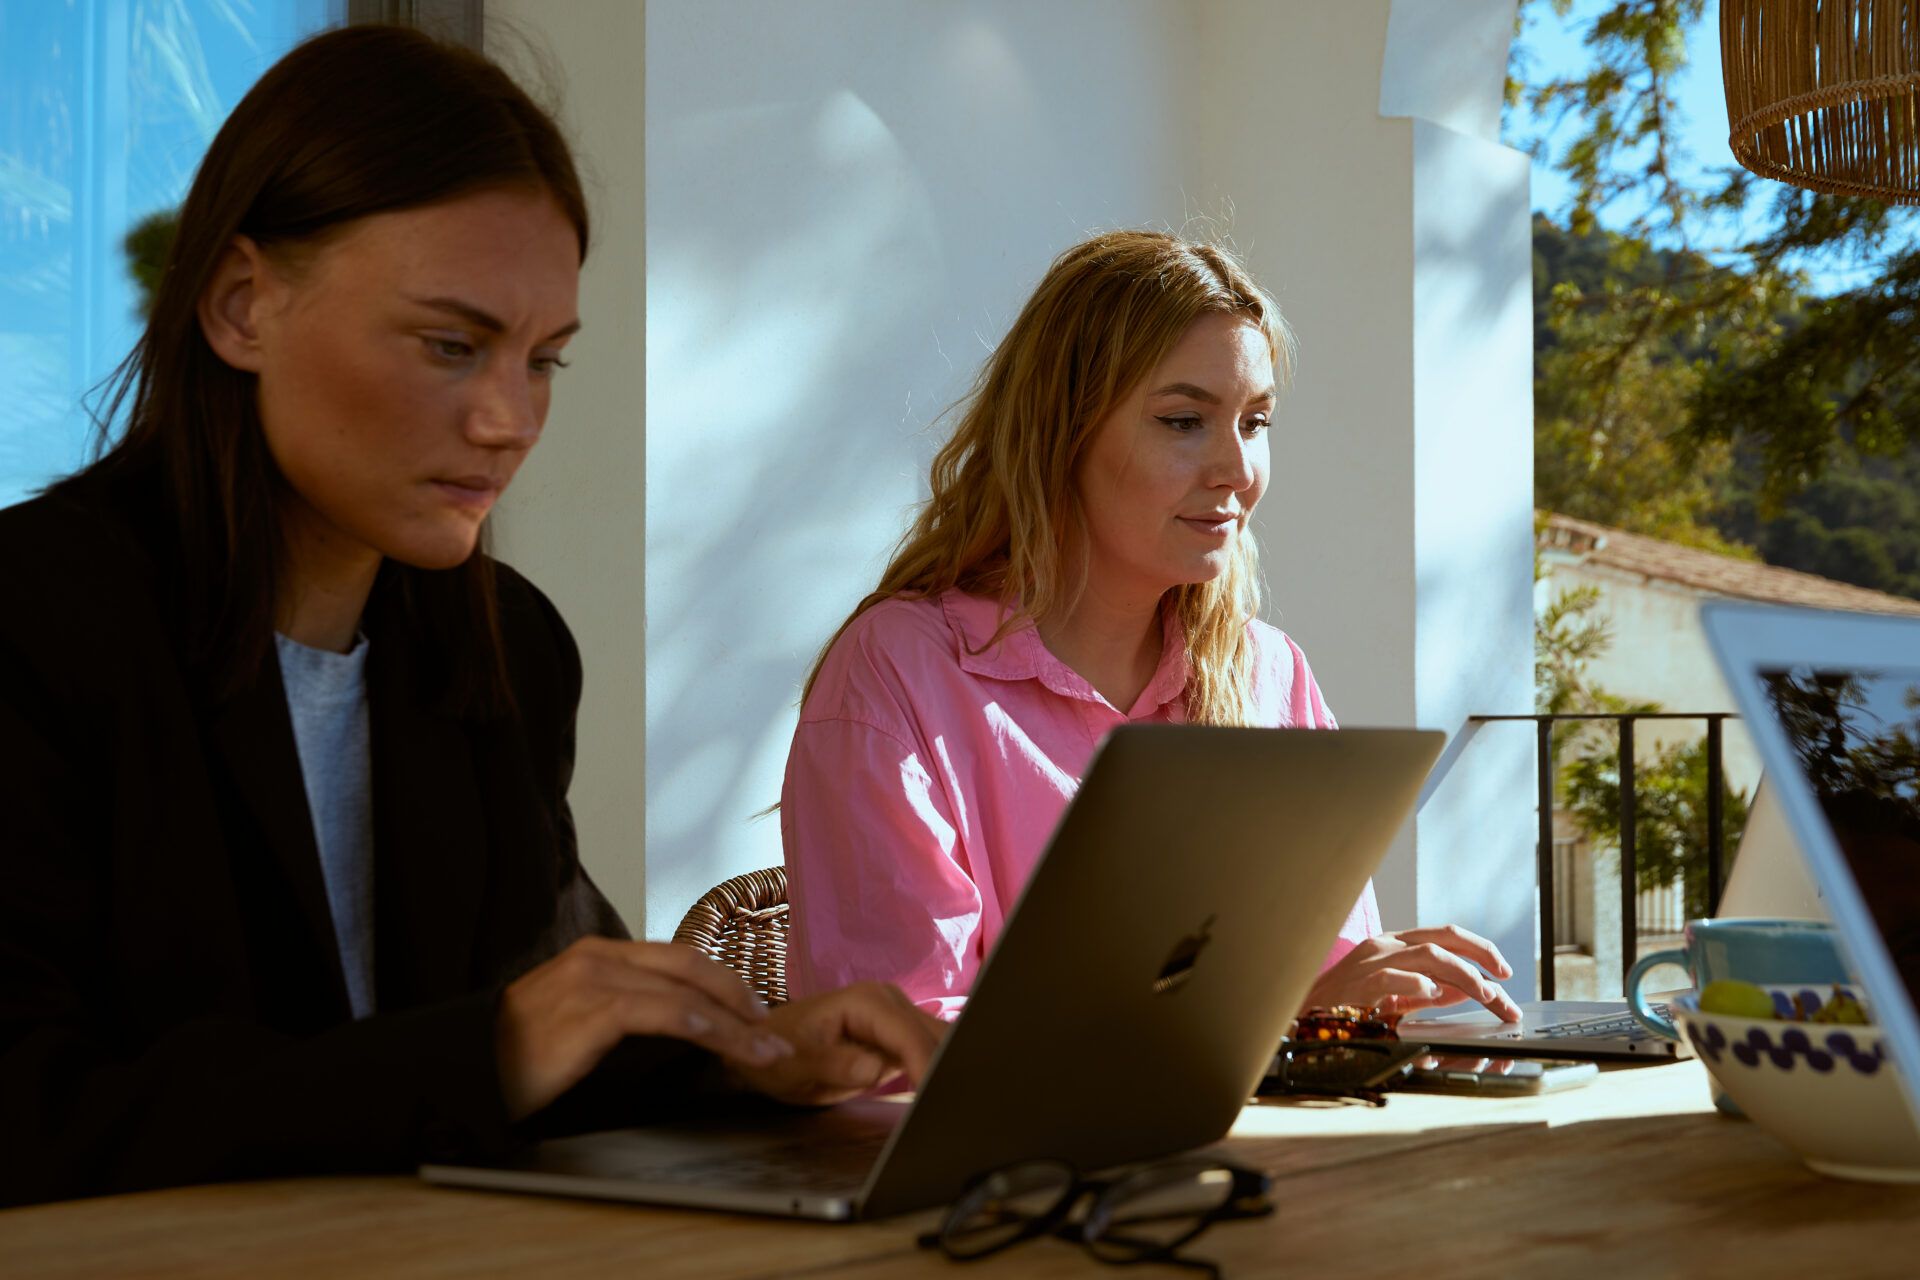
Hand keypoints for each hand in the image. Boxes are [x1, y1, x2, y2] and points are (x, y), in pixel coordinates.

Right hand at [495, 937, 792, 1120]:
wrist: (464, 1073)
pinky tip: (722, 1041)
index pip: (679, 961)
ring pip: (684, 992)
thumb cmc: (520, 1058)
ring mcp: (593, 979)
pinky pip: (658, 1012)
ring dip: (732, 1023)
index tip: (756, 1015)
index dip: (725, 986)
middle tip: (774, 1032)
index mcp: (599, 956)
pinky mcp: (588, 1009)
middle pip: (690, 967)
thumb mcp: (579, 1024)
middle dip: (741, 999)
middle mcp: (599, 957)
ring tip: (763, 1050)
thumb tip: (682, 1030)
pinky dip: (698, 1025)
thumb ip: (624, 1014)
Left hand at [727, 982, 948, 1106]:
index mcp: (865, 1001)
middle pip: (935, 1036)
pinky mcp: (900, 1036)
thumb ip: (833, 1065)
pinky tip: (945, 1097)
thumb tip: (873, 1069)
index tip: (937, 1102)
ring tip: (958, 1105)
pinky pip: (929, 1052)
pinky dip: (939, 1072)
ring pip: (941, 1042)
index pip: (909, 1036)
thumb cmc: (776, 1055)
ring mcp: (897, 1017)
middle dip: (948, 1068)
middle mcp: (888, 1001)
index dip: (927, 1067)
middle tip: (958, 1108)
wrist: (765, 1049)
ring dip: (950, 1070)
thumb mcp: (794, 1066)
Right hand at [1301, 924, 1521, 1021]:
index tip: (1503, 970)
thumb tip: (1463, 990)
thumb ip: (1427, 990)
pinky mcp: (1360, 983)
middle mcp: (1386, 945)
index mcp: (1394, 944)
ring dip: (1464, 975)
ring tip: (1485, 995)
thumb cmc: (1347, 1005)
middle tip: (1505, 980)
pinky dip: (1418, 983)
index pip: (1445, 935)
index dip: (1478, 949)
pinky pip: (1394, 977)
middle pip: (1444, 937)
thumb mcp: (1395, 995)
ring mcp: (1372, 961)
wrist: (1303, 1016)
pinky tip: (1435, 992)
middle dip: (1481, 955)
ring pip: (1429, 954)